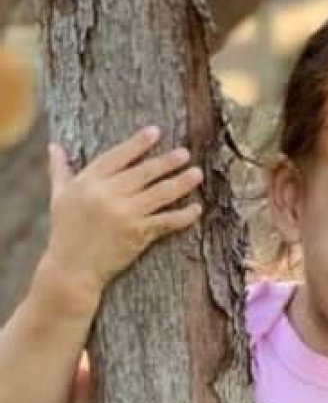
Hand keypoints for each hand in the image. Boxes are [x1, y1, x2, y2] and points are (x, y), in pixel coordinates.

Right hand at [43, 126, 202, 305]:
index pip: (117, 157)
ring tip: (197, 174)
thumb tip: (54, 146)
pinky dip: (184, 215)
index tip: (156, 132)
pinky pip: (166, 220)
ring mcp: (124, 214)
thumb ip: (60, 171)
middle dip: (167, 162)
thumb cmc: (65, 232)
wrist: (71, 270)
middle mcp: (107, 195)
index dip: (137, 144)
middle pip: (144, 173)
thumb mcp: (59, 198)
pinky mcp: (138, 234)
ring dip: (181, 183)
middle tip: (185, 153)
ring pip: (160, 193)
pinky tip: (197, 208)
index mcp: (88, 182)